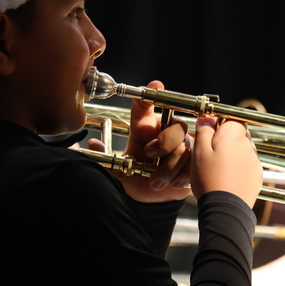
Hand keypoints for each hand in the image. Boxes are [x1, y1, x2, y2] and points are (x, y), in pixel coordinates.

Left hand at [92, 80, 192, 203]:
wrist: (150, 199)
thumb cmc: (135, 177)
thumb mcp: (117, 169)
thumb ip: (104, 157)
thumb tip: (91, 143)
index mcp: (144, 128)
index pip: (147, 105)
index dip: (152, 92)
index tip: (155, 86)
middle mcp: (165, 132)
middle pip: (175, 124)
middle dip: (163, 142)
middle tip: (150, 156)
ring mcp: (182, 145)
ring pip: (184, 146)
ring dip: (168, 167)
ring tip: (155, 182)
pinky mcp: (192, 160)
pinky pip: (193, 161)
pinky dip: (181, 174)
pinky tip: (172, 183)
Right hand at [190, 116, 261, 206]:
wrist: (225, 209)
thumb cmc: (209, 179)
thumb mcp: (198, 152)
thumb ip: (204, 131)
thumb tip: (207, 119)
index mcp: (234, 135)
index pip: (231, 119)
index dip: (219, 125)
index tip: (209, 134)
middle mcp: (249, 145)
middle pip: (238, 135)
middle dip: (225, 141)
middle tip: (210, 155)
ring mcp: (255, 161)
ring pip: (242, 151)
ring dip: (232, 155)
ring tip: (218, 170)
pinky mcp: (257, 176)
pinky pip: (247, 166)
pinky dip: (239, 169)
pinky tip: (227, 179)